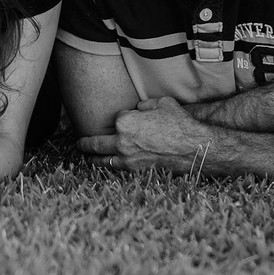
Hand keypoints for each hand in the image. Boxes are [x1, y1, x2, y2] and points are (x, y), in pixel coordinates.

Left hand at [78, 97, 213, 173]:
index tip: (130, 118)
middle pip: (95, 143)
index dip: (125, 117)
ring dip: (92, 159)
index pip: (116, 118)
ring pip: (102, 161)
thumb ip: (143, 104)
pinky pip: (117, 170)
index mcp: (124, 122)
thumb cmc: (180, 123)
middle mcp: (121, 141)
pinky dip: (109, 169)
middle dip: (84, 144)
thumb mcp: (161, 103)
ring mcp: (128, 158)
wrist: (195, 148)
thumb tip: (137, 109)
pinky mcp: (136, 171)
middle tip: (78, 144)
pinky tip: (106, 167)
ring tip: (87, 158)